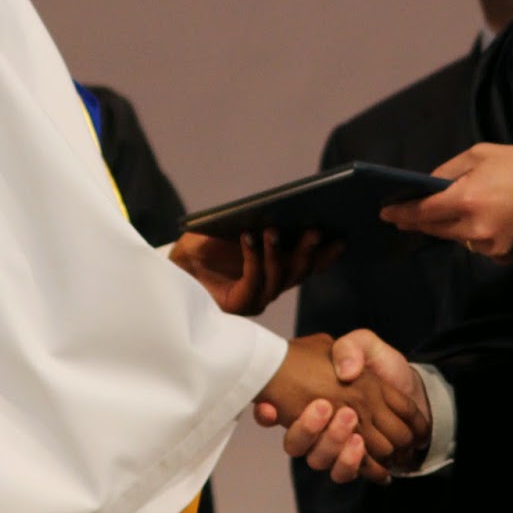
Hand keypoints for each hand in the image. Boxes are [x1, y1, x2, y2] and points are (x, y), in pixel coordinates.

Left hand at [169, 228, 341, 314]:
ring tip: (273, 228)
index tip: (342, 237)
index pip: (308, 264)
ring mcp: (255, 297)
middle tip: (316, 230)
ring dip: (278, 253)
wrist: (171, 267)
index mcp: (275, 269)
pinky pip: (252, 282)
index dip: (327, 255)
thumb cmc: (202, 245)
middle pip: (298, 272)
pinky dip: (252, 258)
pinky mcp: (237, 305)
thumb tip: (282, 207)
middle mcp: (270, 286)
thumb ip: (256, 221)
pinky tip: (248, 236)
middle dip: (309, 252)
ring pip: (278, 279)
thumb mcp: (232, 227)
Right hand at [255, 329, 427, 483]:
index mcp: (309, 397)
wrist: (413, 391)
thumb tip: (344, 372)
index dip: (265, 413)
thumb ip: (351, 348)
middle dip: (305, 429)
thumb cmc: (382, 367)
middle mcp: (317, 426)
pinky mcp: (357, 462)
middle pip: (294, 443)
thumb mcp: (366, 345)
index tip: (270, 407)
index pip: (273, 411)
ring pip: (318, 460)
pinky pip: (343, 472)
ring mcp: (335, 446)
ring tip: (352, 431)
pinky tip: (362, 446)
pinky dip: (352, 463)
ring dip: (332, 445)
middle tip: (325, 407)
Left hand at [379, 142, 512, 263]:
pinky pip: (478, 246)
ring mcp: (489, 246)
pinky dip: (474, 235)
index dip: (403, 213)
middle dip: (419, 222)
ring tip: (450, 213)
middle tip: (402, 217)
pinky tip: (483, 221)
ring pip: (457, 238)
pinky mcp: (503, 256)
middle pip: (436, 228)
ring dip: (450, 227)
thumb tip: (429, 184)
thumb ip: (449, 170)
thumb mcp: (480, 155)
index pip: (424, 212)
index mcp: (466, 199)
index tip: (385, 213)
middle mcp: (473, 228)